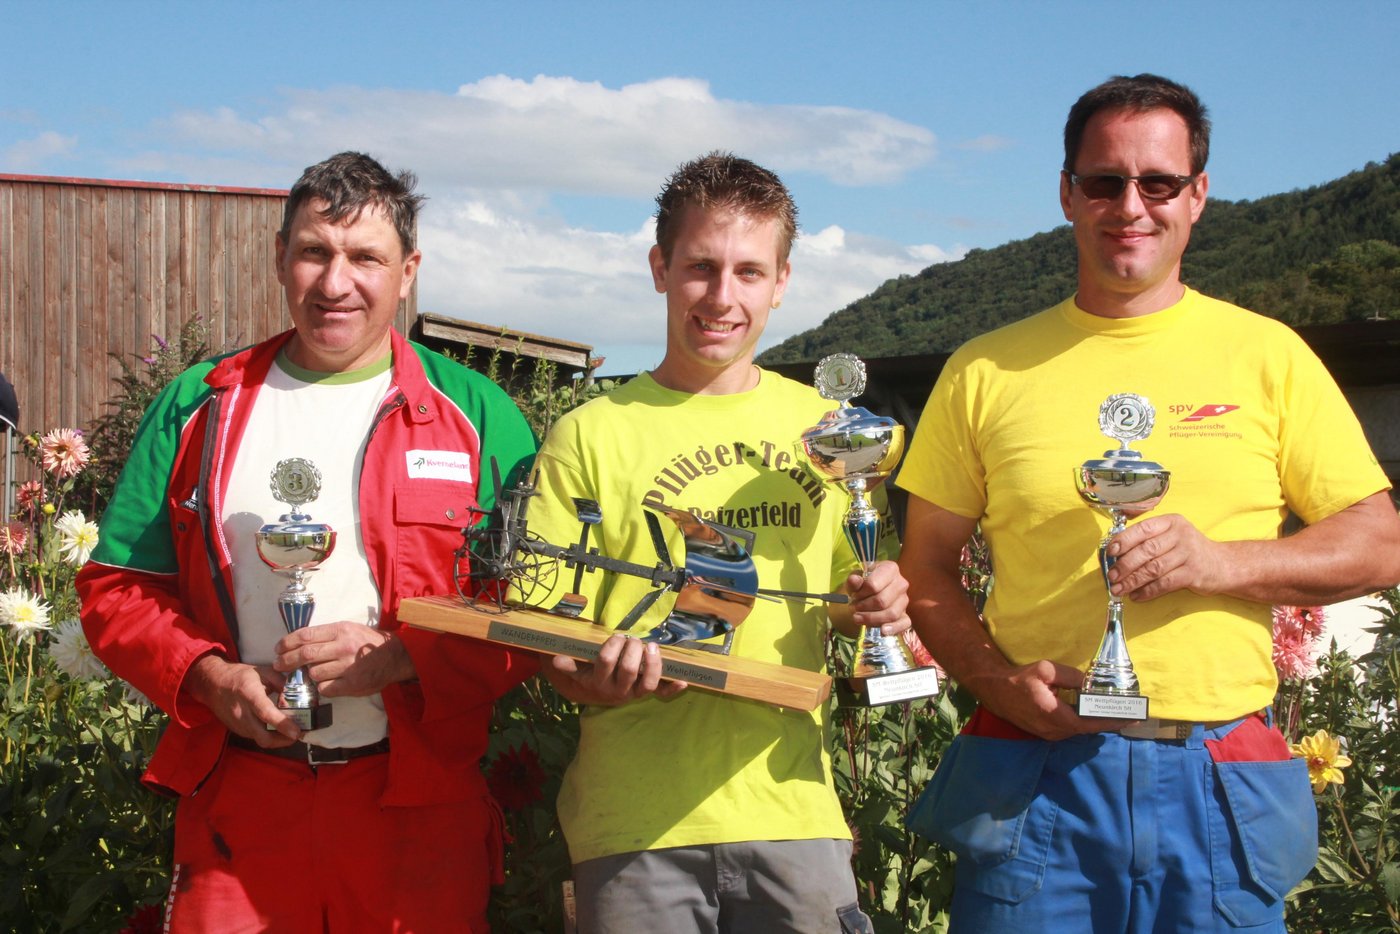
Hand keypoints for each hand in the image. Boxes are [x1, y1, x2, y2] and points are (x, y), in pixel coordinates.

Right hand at [186, 653, 299, 744]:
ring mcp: (238, 724)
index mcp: (249, 694)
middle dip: (284, 740)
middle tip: (299, 733)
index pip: (266, 714)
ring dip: (278, 739)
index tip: (297, 732)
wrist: (213, 684)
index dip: (282, 724)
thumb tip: (297, 694)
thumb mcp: (263, 671)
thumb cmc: (240, 675)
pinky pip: (256, 737)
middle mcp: (242, 713)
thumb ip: (281, 682)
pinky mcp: (237, 730)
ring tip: (292, 731)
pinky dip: (269, 736)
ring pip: (261, 740)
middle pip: (263, 737)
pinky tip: (278, 728)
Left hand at [274, 622, 415, 697]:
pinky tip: (327, 682)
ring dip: (309, 674)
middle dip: (287, 661)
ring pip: (314, 673)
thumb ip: (325, 635)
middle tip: (278, 664)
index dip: (287, 643)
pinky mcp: (353, 684)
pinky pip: (325, 688)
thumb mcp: (348, 629)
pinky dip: (322, 686)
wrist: (394, 656)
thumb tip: (297, 643)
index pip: (305, 635)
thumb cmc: (366, 642)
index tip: (278, 649)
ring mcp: (348, 667)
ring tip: (313, 673)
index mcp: (340, 630)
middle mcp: (343, 647)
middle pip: (305, 655)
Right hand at [544, 634, 686, 706]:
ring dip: (652, 663)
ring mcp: (634, 694)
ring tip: (651, 646)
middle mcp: (617, 690)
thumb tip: (557, 660)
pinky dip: (672, 689)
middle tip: (633, 638)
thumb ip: (569, 665)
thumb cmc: (590, 674)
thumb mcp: (578, 670)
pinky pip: (661, 693)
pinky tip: (683, 682)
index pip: (607, 661)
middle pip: (629, 669)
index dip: (613, 646)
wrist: (599, 695)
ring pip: (647, 682)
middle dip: (633, 649)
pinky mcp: (646, 694)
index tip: (616, 636)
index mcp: (599, 682)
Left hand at [832, 559, 909, 637]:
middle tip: (854, 608)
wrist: (869, 593)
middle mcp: (901, 583)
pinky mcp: (906, 615)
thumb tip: (854, 580)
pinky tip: (882, 631)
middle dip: (864, 607)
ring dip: (871, 619)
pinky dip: (893, 628)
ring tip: (857, 618)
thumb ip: (854, 580)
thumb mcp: (855, 579)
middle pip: (882, 601)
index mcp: (890, 569)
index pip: (873, 585)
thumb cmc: (863, 583)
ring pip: (891, 614)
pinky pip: (904, 623)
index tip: (853, 596)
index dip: (860, 594)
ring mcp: (905, 600)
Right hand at [972, 659, 1125, 740]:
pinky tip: (1091, 713)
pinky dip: (1083, 722)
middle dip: (1108, 721)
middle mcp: (1053, 730)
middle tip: (1128, 713)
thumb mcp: (1046, 670)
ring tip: (1114, 713)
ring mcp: (1048, 734)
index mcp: (1055, 715)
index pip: (1090, 724)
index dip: (1112, 722)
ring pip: (1079, 730)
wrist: (995, 690)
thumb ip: (1071, 676)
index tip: (1132, 719)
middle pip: (1088, 729)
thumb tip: (1089, 683)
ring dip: (1095, 722)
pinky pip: (1070, 729)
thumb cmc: (1019, 679)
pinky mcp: (1045, 733)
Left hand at [1106, 513, 1223, 600]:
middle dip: (1125, 565)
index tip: (1110, 552)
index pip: (1143, 529)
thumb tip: (1115, 552)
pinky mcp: (1193, 574)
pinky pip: (1164, 583)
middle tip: (1112, 576)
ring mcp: (1188, 554)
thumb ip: (1148, 539)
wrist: (1222, 564)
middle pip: (1147, 550)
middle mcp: (1181, 535)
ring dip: (1132, 581)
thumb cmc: (1188, 550)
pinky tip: (1136, 596)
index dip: (1124, 540)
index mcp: (1171, 522)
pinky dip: (1148, 591)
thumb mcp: (1172, 535)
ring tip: (1119, 589)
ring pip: (1153, 569)